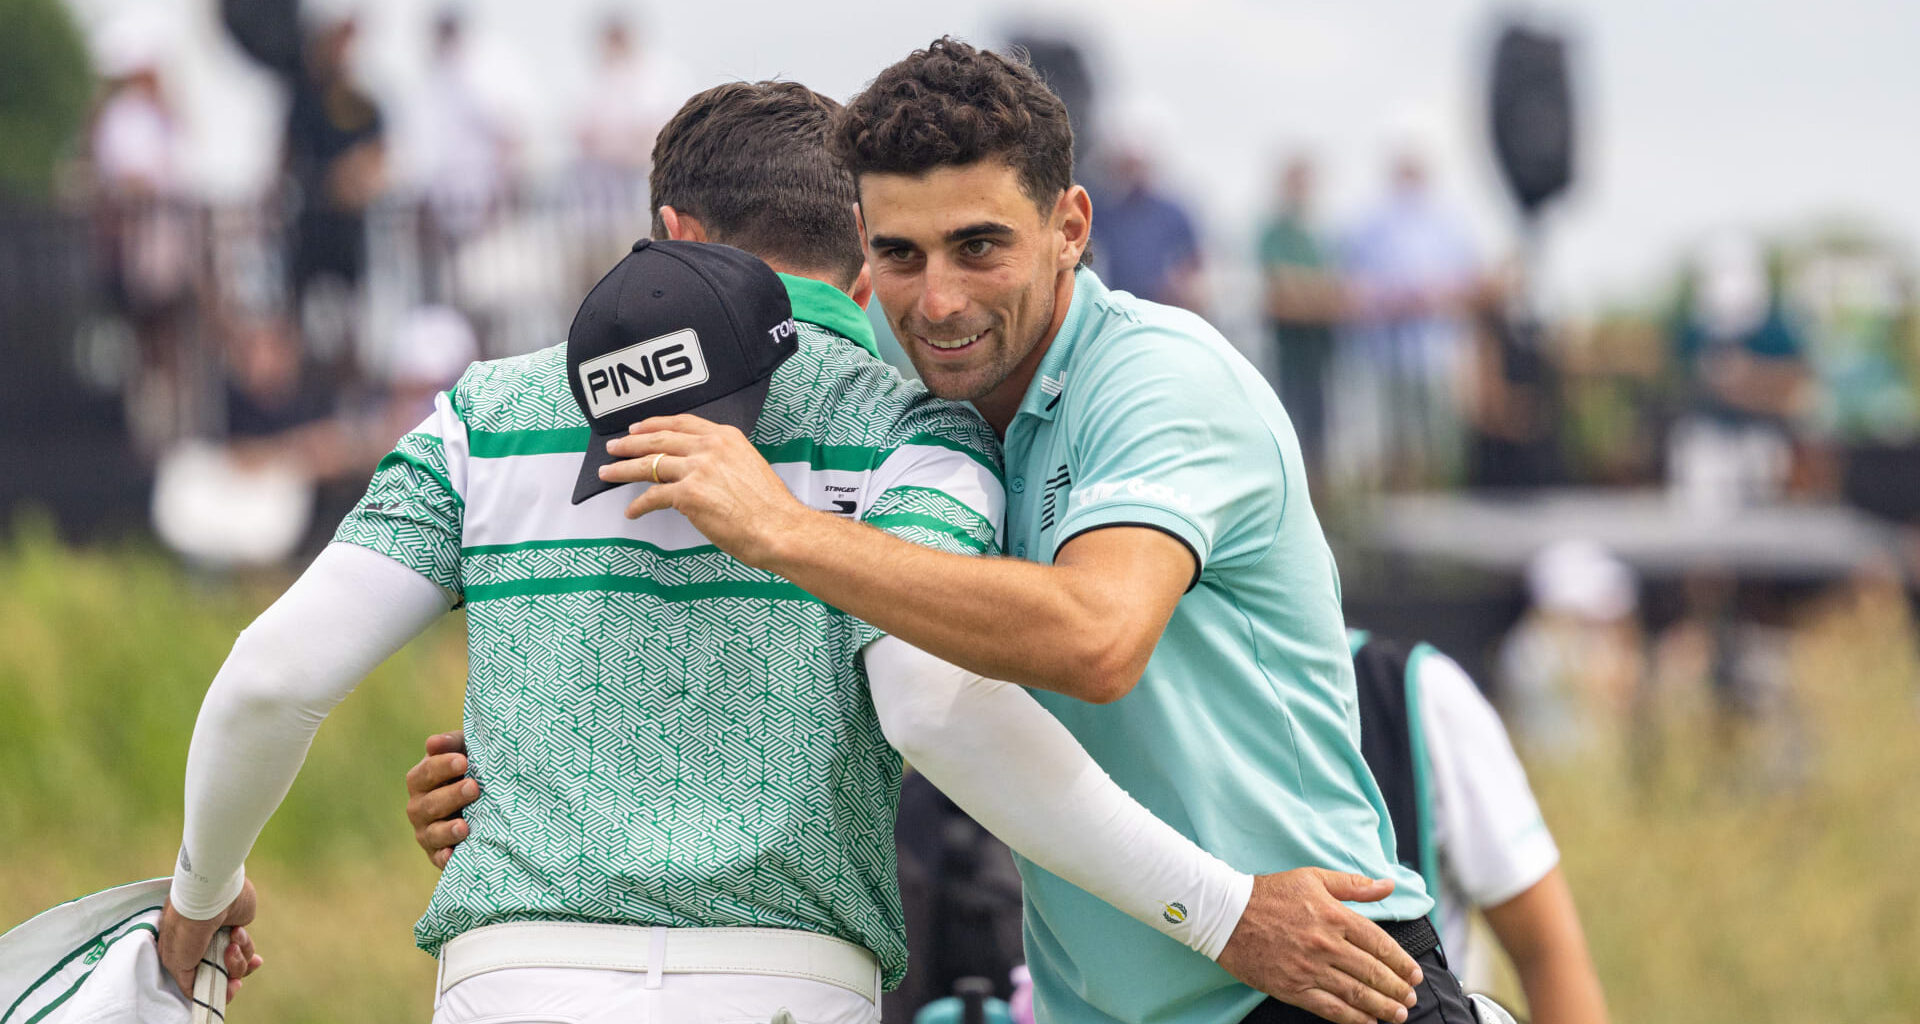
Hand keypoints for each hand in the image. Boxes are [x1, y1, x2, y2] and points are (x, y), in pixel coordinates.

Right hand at [157, 880, 263, 1003]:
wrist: (211, 895)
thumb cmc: (188, 927)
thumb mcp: (177, 962)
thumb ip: (187, 983)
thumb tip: (199, 993)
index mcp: (180, 956)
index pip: (198, 982)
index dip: (214, 989)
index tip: (228, 989)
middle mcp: (199, 950)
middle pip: (220, 976)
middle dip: (229, 973)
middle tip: (231, 967)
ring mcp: (219, 941)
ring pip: (235, 966)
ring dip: (237, 958)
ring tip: (233, 944)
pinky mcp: (237, 931)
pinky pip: (246, 950)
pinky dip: (244, 944)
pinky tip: (238, 931)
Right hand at [407, 731, 478, 869]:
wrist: (487, 803)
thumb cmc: (472, 770)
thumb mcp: (465, 752)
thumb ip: (452, 745)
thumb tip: (433, 743)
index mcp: (421, 779)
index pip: (425, 773)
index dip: (442, 767)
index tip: (463, 761)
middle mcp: (419, 807)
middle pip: (429, 804)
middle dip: (451, 796)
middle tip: (474, 787)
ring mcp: (427, 832)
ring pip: (433, 832)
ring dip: (448, 830)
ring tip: (464, 826)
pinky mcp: (438, 854)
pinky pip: (438, 858)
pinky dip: (444, 857)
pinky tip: (453, 855)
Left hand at [601, 416, 809, 567]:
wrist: (779, 528)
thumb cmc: (769, 508)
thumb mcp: (748, 466)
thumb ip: (722, 461)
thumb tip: (699, 471)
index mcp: (725, 437)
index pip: (682, 423)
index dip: (654, 424)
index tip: (637, 428)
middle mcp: (709, 447)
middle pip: (659, 440)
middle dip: (630, 444)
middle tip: (613, 447)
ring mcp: (697, 469)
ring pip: (649, 465)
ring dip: (624, 469)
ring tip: (609, 473)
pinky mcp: (688, 495)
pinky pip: (653, 497)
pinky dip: (639, 505)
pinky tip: (632, 511)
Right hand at [1215, 868, 1423, 1023]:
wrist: (1226, 914)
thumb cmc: (1269, 893)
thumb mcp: (1313, 878)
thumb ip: (1353, 885)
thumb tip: (1388, 885)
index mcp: (1334, 916)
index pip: (1380, 944)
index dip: (1402, 962)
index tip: (1414, 973)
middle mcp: (1326, 944)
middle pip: (1373, 972)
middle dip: (1397, 989)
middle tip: (1410, 998)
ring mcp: (1309, 969)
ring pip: (1356, 994)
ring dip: (1382, 1007)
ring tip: (1398, 1014)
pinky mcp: (1292, 987)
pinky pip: (1329, 1008)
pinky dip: (1352, 1019)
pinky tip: (1366, 1022)